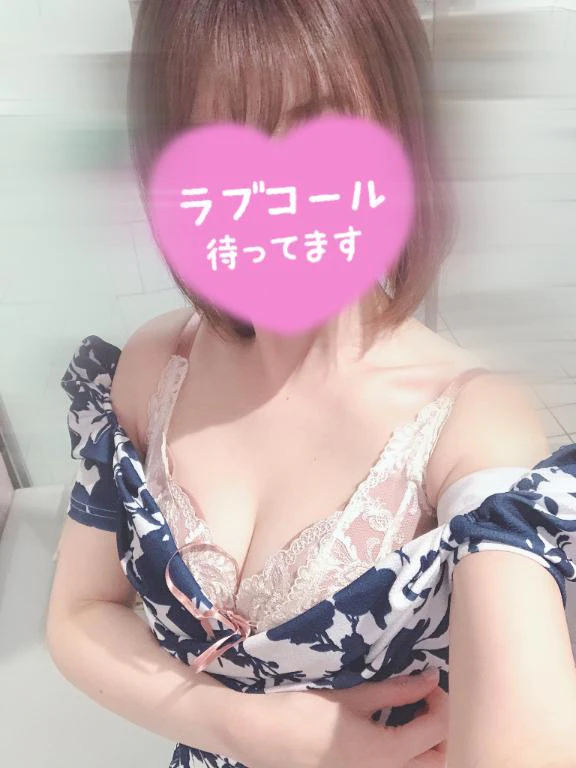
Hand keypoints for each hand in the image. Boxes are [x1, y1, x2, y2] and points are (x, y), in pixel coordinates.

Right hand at [231, 669, 446, 767]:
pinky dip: (408, 751)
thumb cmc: (304, 710)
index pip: (437, 731)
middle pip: (438, 760)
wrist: (261, 735)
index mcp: (385, 754)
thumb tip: (430, 678)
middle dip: (443, 729)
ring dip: (428, 743)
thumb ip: (394, 690)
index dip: (442, 702)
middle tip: (429, 699)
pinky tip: (395, 727)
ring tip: (416, 712)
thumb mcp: (352, 695)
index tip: (429, 680)